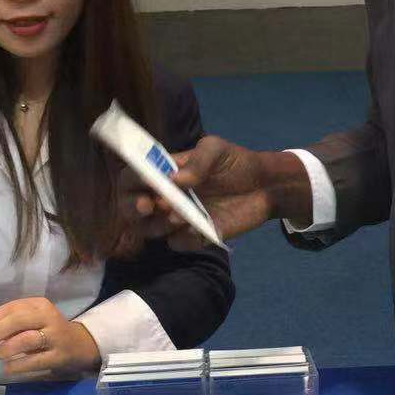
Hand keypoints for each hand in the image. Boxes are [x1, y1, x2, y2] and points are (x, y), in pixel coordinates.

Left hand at [0, 297, 100, 377]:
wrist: (78, 344)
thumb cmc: (46, 329)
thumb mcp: (29, 319)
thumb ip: (5, 321)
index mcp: (39, 304)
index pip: (11, 307)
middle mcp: (49, 317)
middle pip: (18, 320)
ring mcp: (55, 337)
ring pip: (27, 339)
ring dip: (7, 348)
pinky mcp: (58, 356)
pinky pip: (35, 361)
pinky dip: (18, 365)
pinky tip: (8, 367)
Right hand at [117, 136, 312, 250]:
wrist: (265, 186)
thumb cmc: (236, 163)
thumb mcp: (216, 150)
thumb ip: (197, 161)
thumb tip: (175, 180)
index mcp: (164, 173)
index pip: (132, 178)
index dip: (132, 182)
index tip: (146, 184)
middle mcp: (164, 196)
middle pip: (130, 208)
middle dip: (132, 208)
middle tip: (148, 206)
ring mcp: (177, 218)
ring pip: (150, 229)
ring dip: (159, 224)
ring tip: (180, 216)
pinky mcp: (194, 236)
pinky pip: (177, 243)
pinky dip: (184, 238)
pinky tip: (200, 229)